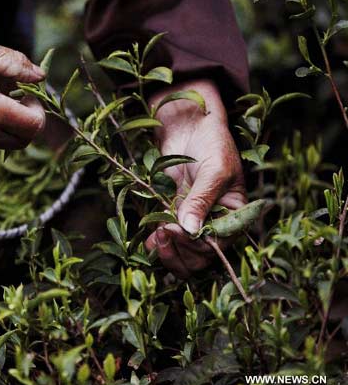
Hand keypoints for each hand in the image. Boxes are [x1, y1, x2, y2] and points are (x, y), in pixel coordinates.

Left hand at [145, 79, 246, 277]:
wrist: (189, 126)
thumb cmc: (212, 143)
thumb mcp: (214, 171)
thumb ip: (202, 200)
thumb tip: (190, 230)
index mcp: (234, 216)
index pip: (218, 246)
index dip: (196, 246)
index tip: (175, 230)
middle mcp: (215, 224)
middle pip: (199, 258)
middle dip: (180, 253)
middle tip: (163, 235)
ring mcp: (192, 221)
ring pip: (182, 254)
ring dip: (168, 252)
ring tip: (155, 239)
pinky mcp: (173, 214)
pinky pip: (167, 239)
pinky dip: (157, 245)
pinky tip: (149, 242)